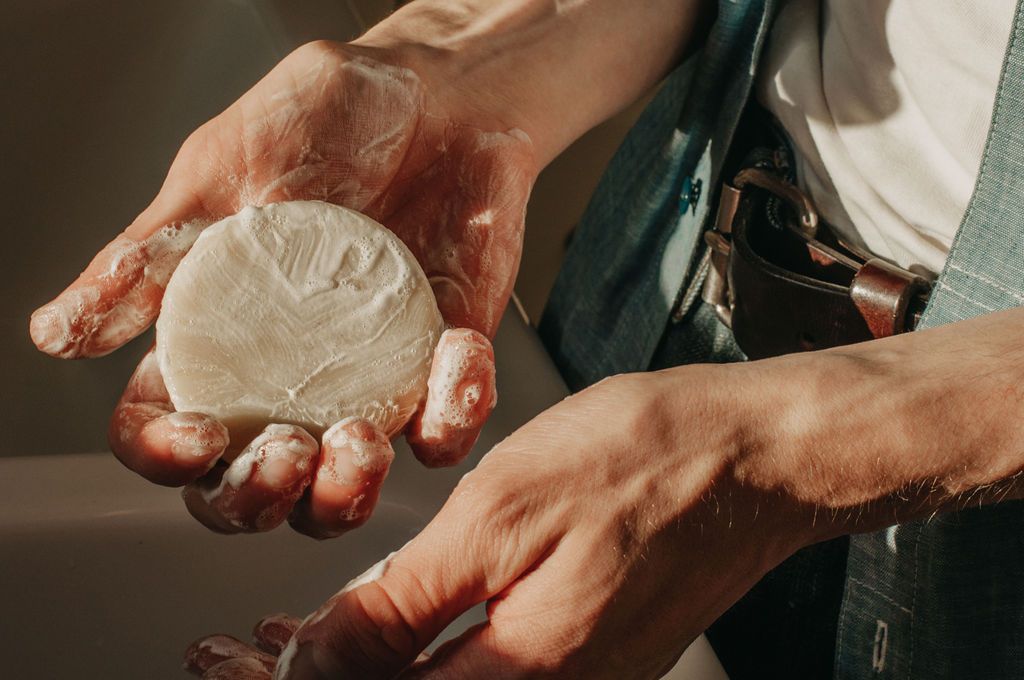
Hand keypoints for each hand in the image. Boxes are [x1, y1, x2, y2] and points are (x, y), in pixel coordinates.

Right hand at [29, 40, 534, 536]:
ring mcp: (365, 386)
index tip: (200, 434)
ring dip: (349, 490)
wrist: (438, 96)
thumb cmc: (326, 121)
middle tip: (286, 453)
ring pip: (345, 489)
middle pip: (253, 490)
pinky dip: (453, 413)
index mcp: (214, 341)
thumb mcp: (227, 172)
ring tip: (361, 439)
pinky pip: (445, 428)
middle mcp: (284, 381)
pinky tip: (454, 352)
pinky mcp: (438, 373)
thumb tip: (57, 333)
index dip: (166, 454)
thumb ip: (151, 258)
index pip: (165, 429)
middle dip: (260, 499)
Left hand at [184, 367, 815, 678]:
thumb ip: (408, 602)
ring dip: (356, 670)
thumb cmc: (647, 461)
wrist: (756, 457)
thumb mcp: (504, 511)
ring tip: (286, 639)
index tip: (221, 663)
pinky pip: (475, 673)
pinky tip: (382, 622)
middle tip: (239, 651)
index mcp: (520, 677)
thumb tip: (322, 661)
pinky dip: (411, 653)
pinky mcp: (587, 655)